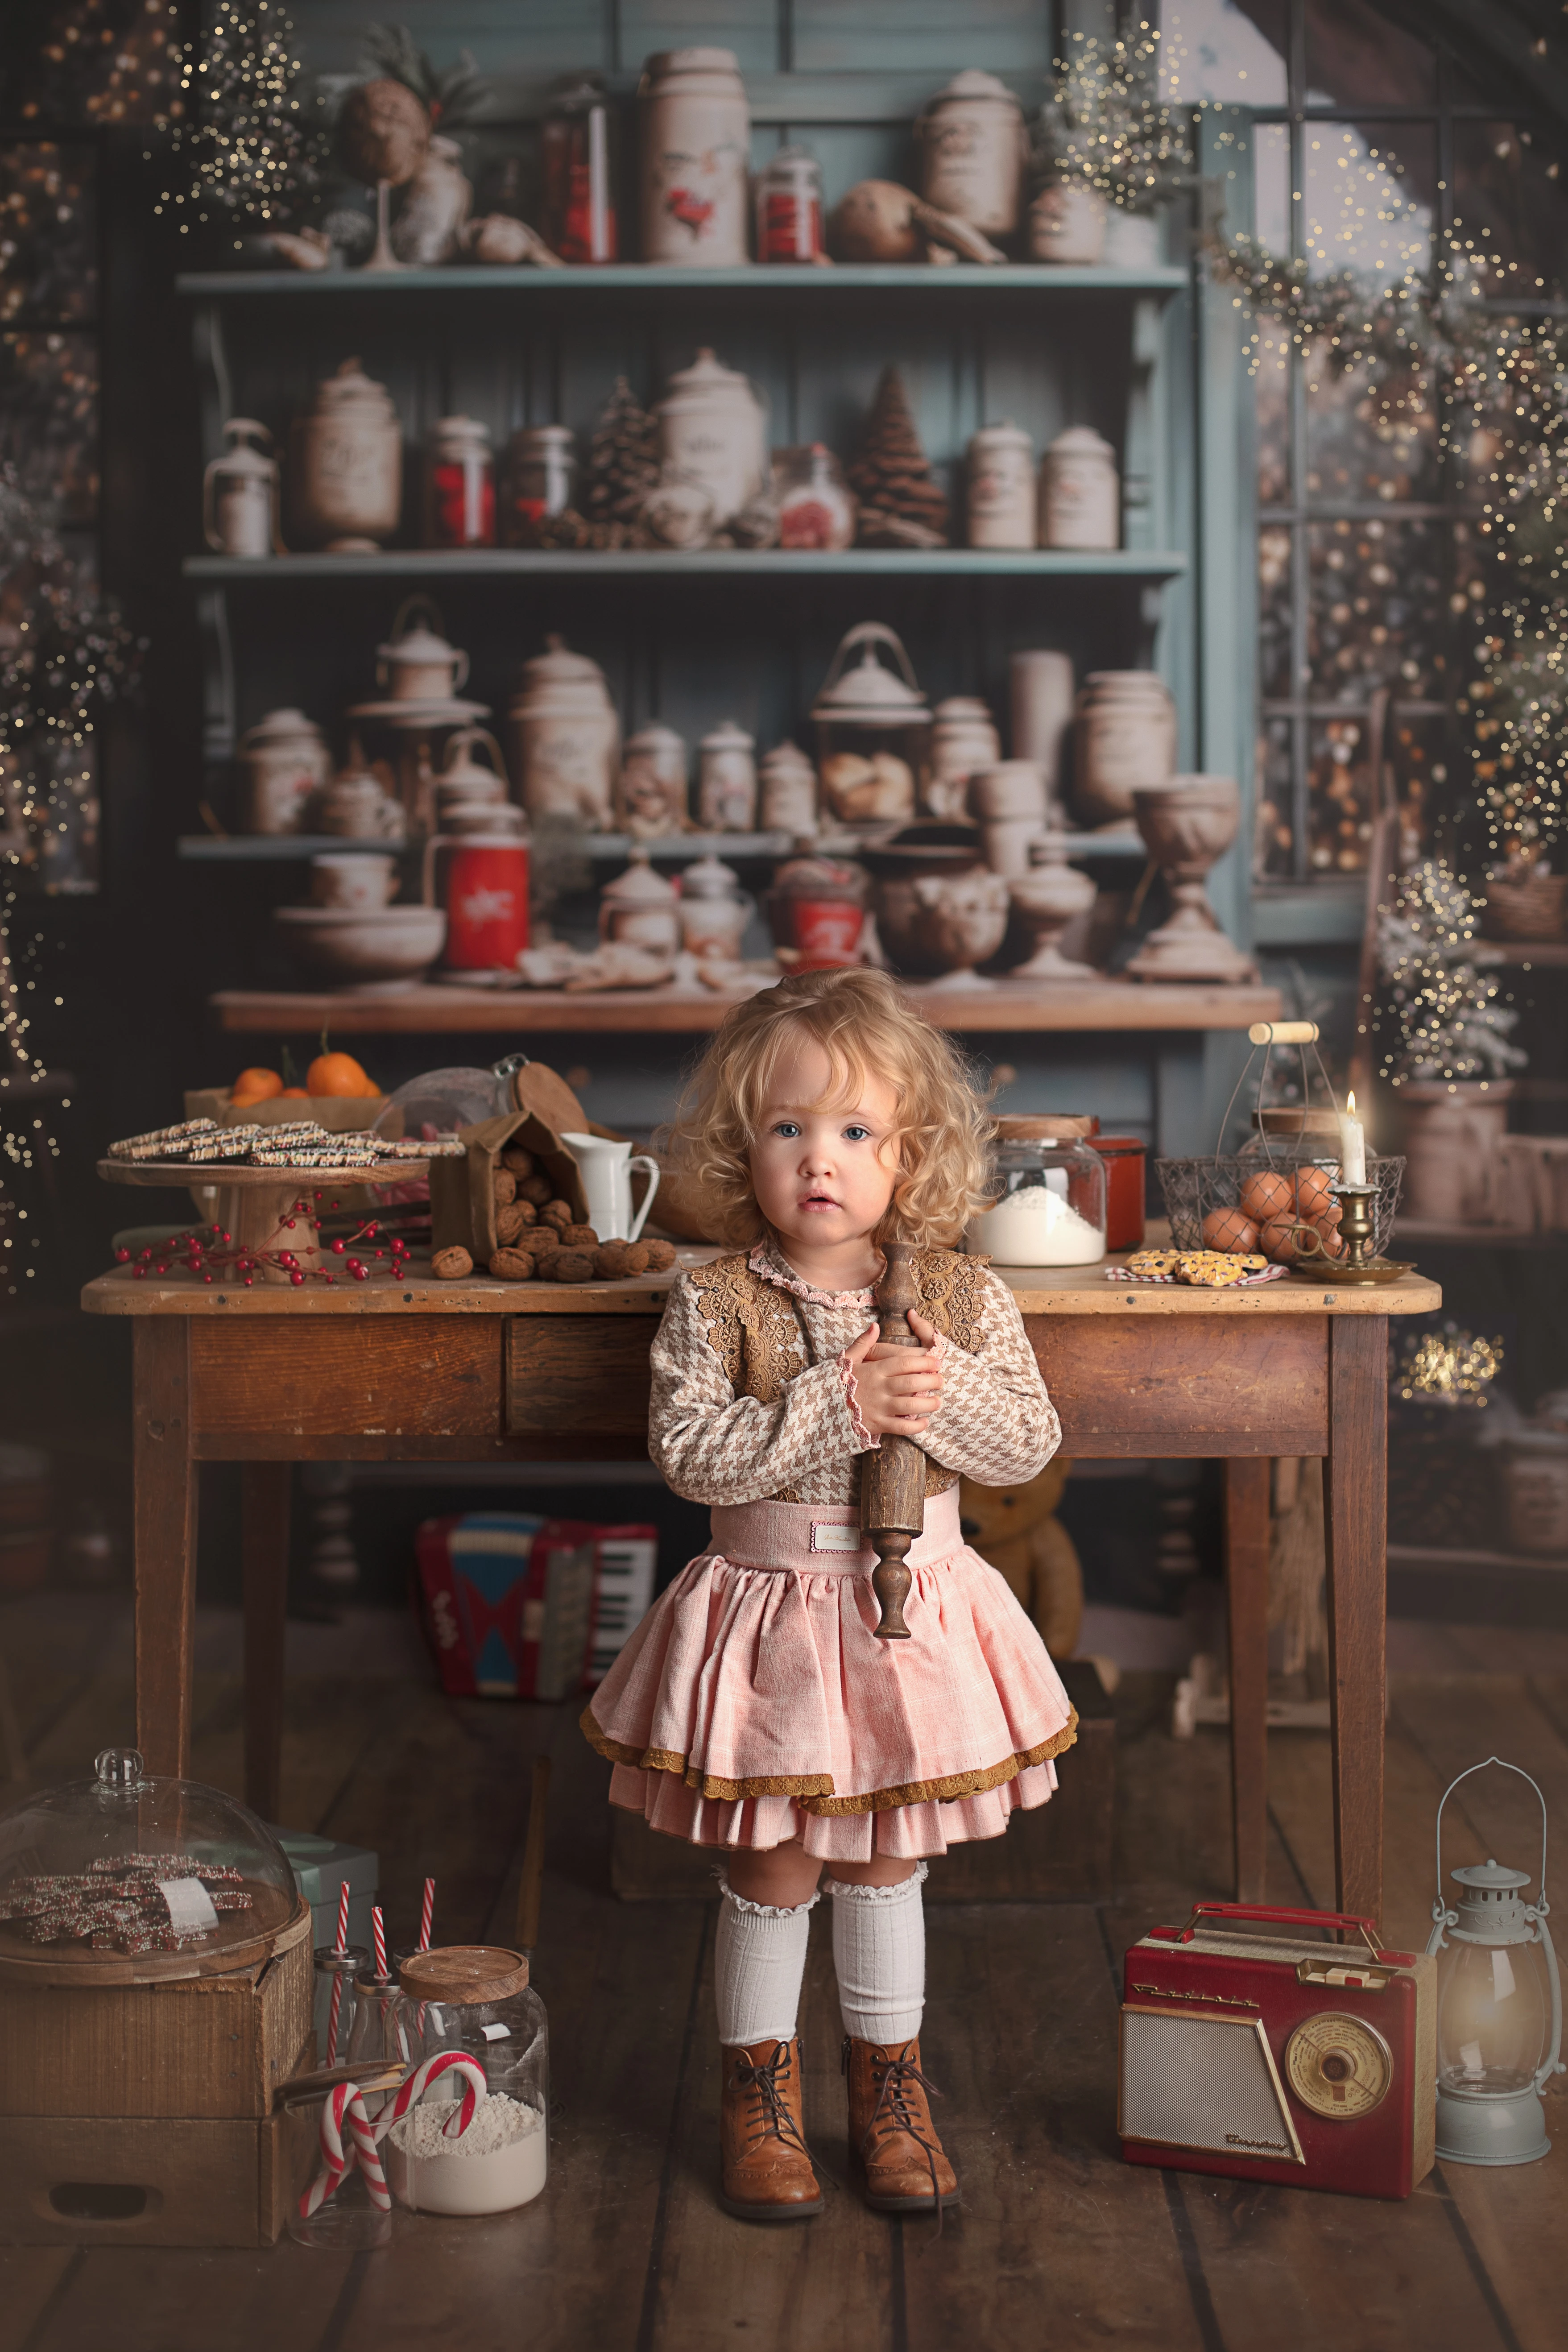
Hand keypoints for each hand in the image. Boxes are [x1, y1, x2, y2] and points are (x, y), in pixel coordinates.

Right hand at [846, 1310, 942, 1438]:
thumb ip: (863, 1343)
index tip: (936, 1362)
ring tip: (938, 1401)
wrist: (820, 1408)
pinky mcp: (877, 1425)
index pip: (904, 1362)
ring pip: (909, 1405)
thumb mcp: (847, 1359)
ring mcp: (878, 1407)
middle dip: (931, 1381)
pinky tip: (924, 1421)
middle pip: (911, 1382)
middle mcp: (879, 1388)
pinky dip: (916, 1425)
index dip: (923, 1361)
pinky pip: (901, 1427)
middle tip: (941, 1380)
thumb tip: (875, 1325)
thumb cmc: (836, 1382)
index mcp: (874, 1370)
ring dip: (928, 1403)